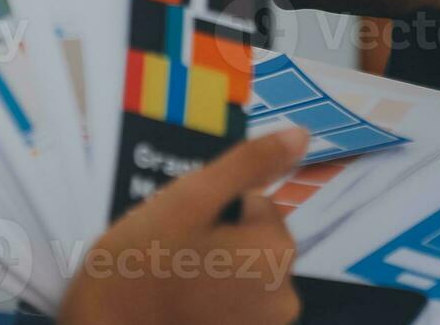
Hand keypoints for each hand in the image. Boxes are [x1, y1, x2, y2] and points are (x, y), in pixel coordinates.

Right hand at [61, 128, 308, 324]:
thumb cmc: (140, 268)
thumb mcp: (189, 200)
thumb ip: (247, 164)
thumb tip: (299, 134)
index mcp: (275, 252)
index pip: (256, 201)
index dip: (214, 207)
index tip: (180, 225)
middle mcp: (284, 296)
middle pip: (253, 239)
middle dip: (217, 238)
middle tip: (171, 249)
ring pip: (241, 272)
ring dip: (212, 269)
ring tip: (170, 276)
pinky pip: (232, 306)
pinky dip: (209, 301)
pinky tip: (177, 302)